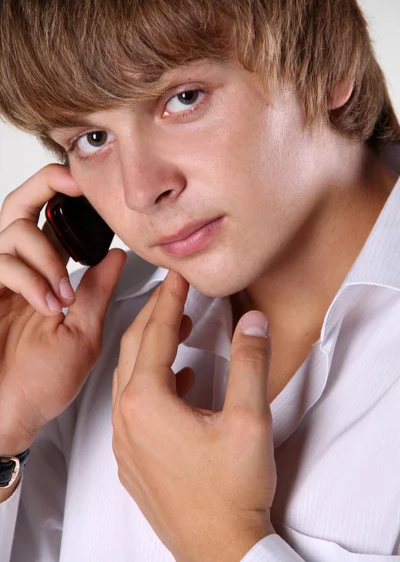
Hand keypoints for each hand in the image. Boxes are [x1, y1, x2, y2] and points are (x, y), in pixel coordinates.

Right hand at [0, 164, 126, 453]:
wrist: (5, 417)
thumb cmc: (40, 384)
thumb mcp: (83, 332)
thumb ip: (98, 290)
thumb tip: (120, 254)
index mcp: (45, 277)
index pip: (50, 222)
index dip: (66, 196)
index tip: (90, 185)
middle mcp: (18, 271)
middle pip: (19, 205)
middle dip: (45, 185)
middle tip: (72, 182)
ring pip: (12, 228)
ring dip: (45, 253)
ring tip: (62, 291)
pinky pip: (0, 263)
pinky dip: (29, 278)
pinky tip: (47, 303)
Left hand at [112, 270, 275, 561]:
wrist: (219, 551)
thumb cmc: (231, 493)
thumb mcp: (250, 420)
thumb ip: (251, 363)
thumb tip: (253, 322)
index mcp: (146, 402)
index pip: (153, 333)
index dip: (168, 299)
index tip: (177, 276)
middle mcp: (126, 419)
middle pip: (133, 348)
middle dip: (155, 315)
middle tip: (175, 293)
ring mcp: (125, 441)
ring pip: (129, 376)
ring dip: (152, 347)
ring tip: (180, 329)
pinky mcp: (133, 459)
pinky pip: (133, 404)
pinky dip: (152, 380)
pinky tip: (180, 381)